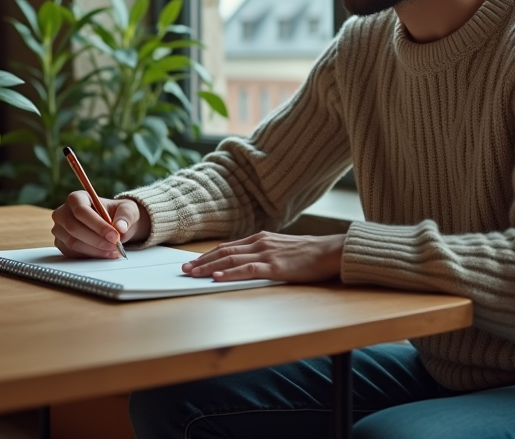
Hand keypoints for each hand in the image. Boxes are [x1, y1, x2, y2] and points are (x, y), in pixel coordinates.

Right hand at [51, 192, 150, 257]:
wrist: (112, 225)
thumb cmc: (116, 214)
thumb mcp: (127, 209)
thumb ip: (125, 216)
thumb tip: (120, 227)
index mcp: (77, 198)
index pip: (81, 211)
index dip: (98, 225)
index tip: (115, 235)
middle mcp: (64, 213)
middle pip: (74, 228)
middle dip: (97, 239)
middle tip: (116, 245)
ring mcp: (60, 230)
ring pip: (73, 243)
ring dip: (96, 249)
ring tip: (114, 250)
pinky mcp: (62, 244)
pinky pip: (73, 253)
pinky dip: (91, 255)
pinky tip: (106, 253)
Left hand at [182, 232, 345, 282]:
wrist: (330, 251)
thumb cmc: (308, 253)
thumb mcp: (281, 248)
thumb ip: (263, 253)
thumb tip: (244, 261)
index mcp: (261, 239)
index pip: (227, 247)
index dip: (208, 255)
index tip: (192, 262)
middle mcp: (260, 243)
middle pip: (224, 252)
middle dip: (202, 261)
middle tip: (184, 269)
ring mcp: (266, 254)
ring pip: (231, 259)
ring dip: (209, 267)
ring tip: (193, 274)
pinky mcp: (275, 267)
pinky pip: (248, 269)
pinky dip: (230, 272)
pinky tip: (218, 277)